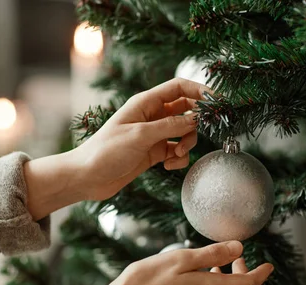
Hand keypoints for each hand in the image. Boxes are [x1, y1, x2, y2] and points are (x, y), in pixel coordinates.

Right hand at [63, 241, 272, 284]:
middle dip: (241, 274)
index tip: (269, 266)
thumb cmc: (146, 281)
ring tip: (213, 267)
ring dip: (223, 283)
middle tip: (235, 257)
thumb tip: (238, 247)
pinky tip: (193, 283)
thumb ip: (212, 254)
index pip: (248, 284)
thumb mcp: (180, 259)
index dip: (261, 274)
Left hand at [72, 77, 210, 200]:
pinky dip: (178, 158)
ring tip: (175, 154)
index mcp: (145, 103)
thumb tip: (197, 118)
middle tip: (197, 134)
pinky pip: (176, 150)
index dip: (200, 90)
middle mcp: (151, 116)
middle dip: (195, 122)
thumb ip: (171, 125)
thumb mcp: (141, 135)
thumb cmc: (107, 151)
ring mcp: (153, 134)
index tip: (218, 101)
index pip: (178, 87)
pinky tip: (169, 165)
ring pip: (184, 131)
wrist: (87, 177)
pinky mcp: (153, 152)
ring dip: (187, 143)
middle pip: (186, 109)